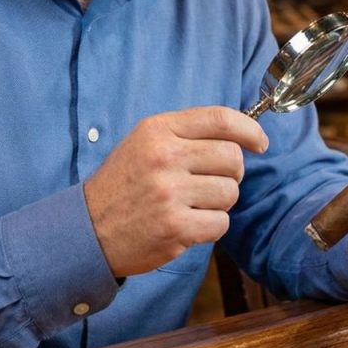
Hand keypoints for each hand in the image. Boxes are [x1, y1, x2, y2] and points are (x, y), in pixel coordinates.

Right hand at [83, 106, 267, 276]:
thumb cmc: (123, 184)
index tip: (260, 143)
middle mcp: (164, 157)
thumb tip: (241, 135)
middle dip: (230, 173)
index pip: (220, 119)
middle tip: (209, 182)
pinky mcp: (175, 227)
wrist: (88, 228)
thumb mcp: (144, 142)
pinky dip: (211, 227)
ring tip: (192, 205)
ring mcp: (170, 193)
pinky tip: (188, 224)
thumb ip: (186, 134)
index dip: (249, 130)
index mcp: (158, 130)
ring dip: (219, 202)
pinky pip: (221, 223)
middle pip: (232, 158)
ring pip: (230, 192)